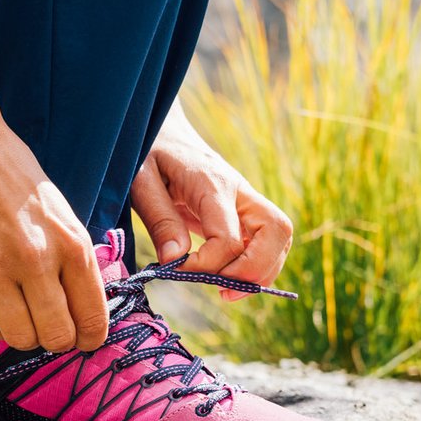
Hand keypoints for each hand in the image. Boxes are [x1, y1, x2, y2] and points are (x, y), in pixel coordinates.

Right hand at [0, 119, 108, 352]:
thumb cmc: (15, 176)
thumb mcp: (62, 213)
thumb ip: (74, 260)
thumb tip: (84, 309)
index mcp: (71, 244)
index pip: (92, 318)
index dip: (90, 338)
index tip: (83, 337)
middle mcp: (37, 260)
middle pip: (57, 337)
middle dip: (58, 339)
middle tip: (51, 327)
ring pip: (21, 338)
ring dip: (25, 335)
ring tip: (23, 314)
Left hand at [130, 104, 292, 299]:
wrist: (163, 129)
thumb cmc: (148, 152)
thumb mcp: (141, 181)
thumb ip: (160, 219)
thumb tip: (176, 260)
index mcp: (212, 183)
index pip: (229, 236)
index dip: (208, 265)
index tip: (178, 270)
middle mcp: (239, 191)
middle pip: (277, 231)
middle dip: (256, 269)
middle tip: (223, 291)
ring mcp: (245, 200)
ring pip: (280, 238)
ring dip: (262, 270)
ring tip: (226, 290)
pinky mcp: (243, 211)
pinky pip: (266, 241)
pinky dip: (257, 264)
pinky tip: (229, 277)